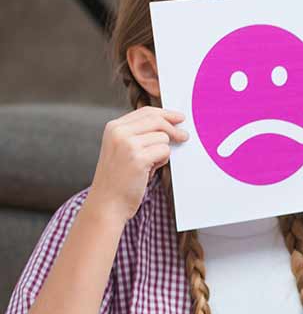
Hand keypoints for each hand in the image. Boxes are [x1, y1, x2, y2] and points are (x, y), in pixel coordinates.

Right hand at [88, 107, 187, 222]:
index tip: (179, 118)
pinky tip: (150, 170)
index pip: (146, 112)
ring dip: (163, 152)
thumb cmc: (119, 177)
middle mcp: (119, 132)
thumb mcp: (122, 149)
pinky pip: (165, 151)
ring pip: (163, 137)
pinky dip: (162, 161)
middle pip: (157, 120)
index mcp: (113, 127)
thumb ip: (139, 134)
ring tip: (149, 165)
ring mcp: (128, 144)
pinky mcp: (138, 158)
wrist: (107, 202)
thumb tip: (171, 124)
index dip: (166, 114)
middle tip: (184, 137)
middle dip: (174, 129)